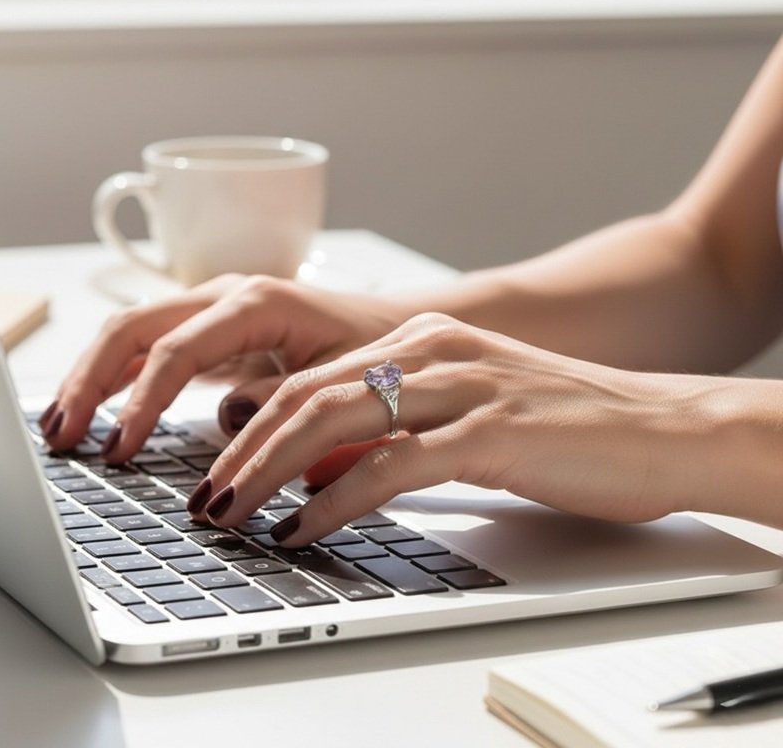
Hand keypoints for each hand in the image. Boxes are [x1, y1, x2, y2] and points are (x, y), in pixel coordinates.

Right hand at [40, 274, 407, 459]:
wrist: (389, 326)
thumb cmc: (372, 348)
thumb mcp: (341, 377)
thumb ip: (283, 397)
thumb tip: (227, 420)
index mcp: (257, 302)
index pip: (178, 349)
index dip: (144, 400)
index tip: (121, 447)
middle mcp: (227, 297)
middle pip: (136, 328)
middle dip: (92, 380)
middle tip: (64, 435)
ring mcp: (215, 310)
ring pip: (134, 332)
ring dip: (94, 375)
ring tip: (62, 425)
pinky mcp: (215, 331)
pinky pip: (154, 346)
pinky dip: (121, 375)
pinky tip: (99, 406)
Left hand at [196, 313, 690, 546]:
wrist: (660, 423)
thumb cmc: (562, 422)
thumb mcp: (466, 406)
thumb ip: (397, 424)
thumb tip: (325, 462)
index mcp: (423, 342)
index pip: (311, 379)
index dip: (253, 427)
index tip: (221, 469)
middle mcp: (434, 354)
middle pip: (307, 396)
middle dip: (244, 452)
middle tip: (208, 498)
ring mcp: (461, 389)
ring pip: (334, 421)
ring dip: (269, 472)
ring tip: (234, 514)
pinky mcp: (490, 432)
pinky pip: (391, 466)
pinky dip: (335, 500)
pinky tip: (304, 527)